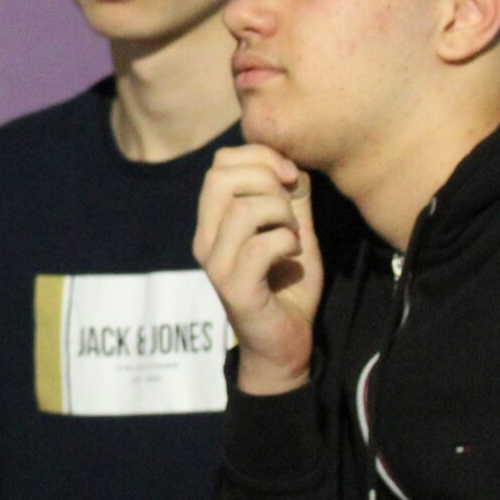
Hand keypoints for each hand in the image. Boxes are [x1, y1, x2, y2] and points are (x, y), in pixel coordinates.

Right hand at [194, 144, 323, 394]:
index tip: (290, 176)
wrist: (285, 342)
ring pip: (242, 209)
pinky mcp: (235, 289)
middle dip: (267, 179)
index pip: (219, 164)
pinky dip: (287, 241)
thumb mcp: (293, 229)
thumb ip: (290, 197)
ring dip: (281, 214)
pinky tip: (293, 253)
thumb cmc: (287, 285)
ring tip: (293, 233)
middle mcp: (206, 239)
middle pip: (220, 177)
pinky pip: (260, 246)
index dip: (259, 157)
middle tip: (291, 204)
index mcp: (213, 221)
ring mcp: (216, 265)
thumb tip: (291, 164)